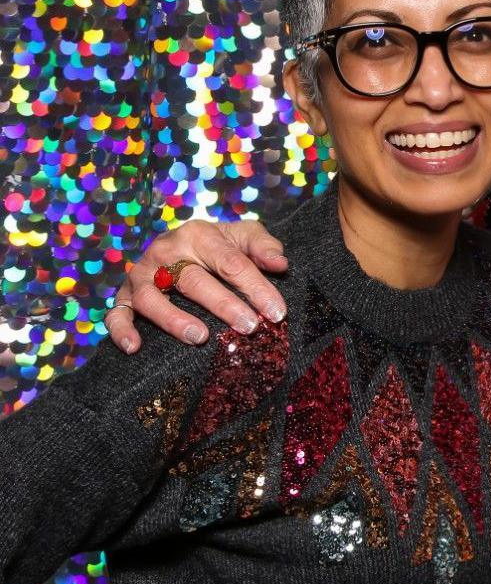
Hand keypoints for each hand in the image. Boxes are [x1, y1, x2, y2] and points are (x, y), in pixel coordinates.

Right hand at [106, 220, 288, 351]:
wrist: (179, 241)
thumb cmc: (217, 244)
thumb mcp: (242, 235)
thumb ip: (262, 246)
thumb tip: (280, 264)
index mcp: (198, 236)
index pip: (231, 263)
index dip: (256, 288)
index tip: (277, 312)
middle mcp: (165, 252)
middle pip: (193, 280)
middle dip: (223, 304)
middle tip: (249, 327)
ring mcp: (142, 274)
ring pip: (152, 298)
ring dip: (174, 320)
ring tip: (201, 338)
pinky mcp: (125, 295)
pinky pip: (116, 313)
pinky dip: (121, 329)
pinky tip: (135, 347)